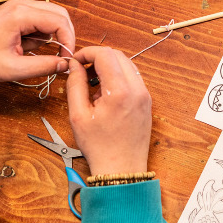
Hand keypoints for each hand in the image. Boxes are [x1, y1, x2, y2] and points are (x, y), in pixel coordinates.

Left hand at [0, 0, 74, 82]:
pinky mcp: (18, 10)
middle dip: (65, 36)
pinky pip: (42, 18)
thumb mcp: (14, 69)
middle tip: (61, 56)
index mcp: (20, 15)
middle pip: (60, 14)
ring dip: (52, 35)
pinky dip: (43, 33)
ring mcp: (20, 5)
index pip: (59, 22)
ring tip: (36, 52)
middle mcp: (22, 4)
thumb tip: (66, 64)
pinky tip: (28, 45)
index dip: (69, 41)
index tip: (67, 59)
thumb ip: (43, 66)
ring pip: (53, 16)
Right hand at [66, 47, 151, 174]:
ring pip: (127, 65)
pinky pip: (133, 78)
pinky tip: (105, 93)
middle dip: (98, 58)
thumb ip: (75, 84)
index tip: (76, 62)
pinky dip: (118, 77)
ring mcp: (145, 95)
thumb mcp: (78, 115)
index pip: (105, 54)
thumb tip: (75, 65)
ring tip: (92, 84)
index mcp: (120, 91)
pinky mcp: (147, 102)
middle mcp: (137, 89)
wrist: (122, 170)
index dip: (87, 53)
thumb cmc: (99, 147)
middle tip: (82, 71)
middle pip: (118, 55)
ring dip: (109, 66)